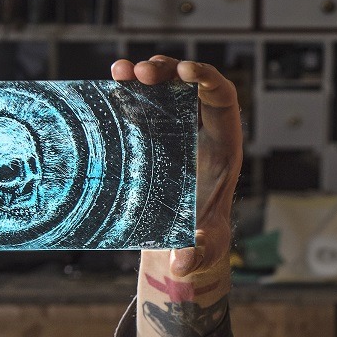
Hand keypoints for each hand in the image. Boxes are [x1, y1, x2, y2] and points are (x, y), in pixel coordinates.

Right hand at [112, 56, 242, 276]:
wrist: (180, 240)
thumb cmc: (199, 239)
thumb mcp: (199, 247)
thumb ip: (194, 254)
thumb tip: (181, 265)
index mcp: (223, 147)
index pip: (224, 99)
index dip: (208, 79)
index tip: (184, 71)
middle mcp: (202, 130)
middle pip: (191, 85)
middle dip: (169, 71)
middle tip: (141, 73)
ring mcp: (177, 128)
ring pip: (166, 87)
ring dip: (146, 72)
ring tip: (120, 71)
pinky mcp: (153, 133)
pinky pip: (144, 101)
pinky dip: (129, 87)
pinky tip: (112, 79)